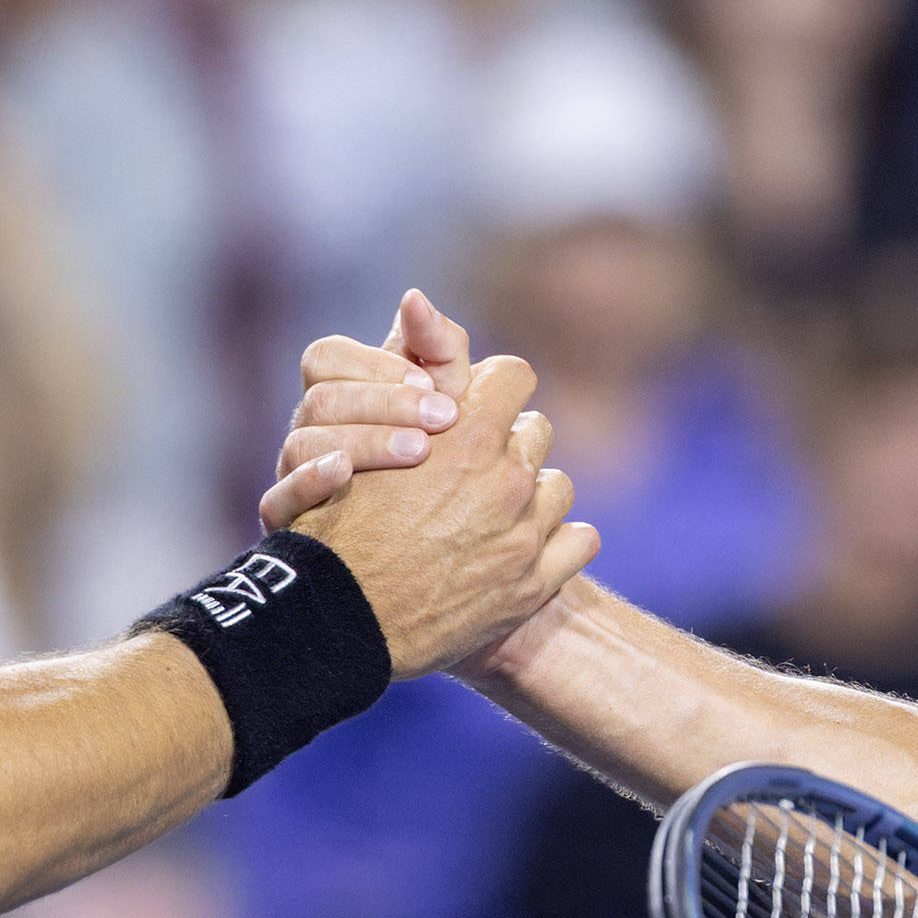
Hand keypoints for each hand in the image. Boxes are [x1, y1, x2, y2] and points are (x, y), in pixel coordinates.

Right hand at [259, 288, 476, 532]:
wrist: (423, 554)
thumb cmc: (437, 462)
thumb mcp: (446, 400)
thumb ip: (439, 348)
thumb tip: (414, 297)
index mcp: (336, 393)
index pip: (326, 357)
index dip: (376, 365)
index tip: (431, 384)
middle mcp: (308, 431)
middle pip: (319, 399)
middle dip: (384, 403)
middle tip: (446, 418)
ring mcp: (292, 476)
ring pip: (300, 444)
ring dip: (364, 440)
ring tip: (421, 452)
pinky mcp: (289, 525)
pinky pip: (275, 500)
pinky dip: (309, 481)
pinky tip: (345, 473)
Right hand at [288, 333, 595, 676]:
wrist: (338, 622)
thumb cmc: (337, 521)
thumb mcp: (355, 432)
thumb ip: (404, 361)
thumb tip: (419, 295)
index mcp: (466, 434)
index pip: (514, 376)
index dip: (489, 392)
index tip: (469, 412)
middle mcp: (505, 479)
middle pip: (536, 432)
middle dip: (507, 445)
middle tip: (470, 472)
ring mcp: (524, 534)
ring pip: (559, 486)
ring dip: (533, 495)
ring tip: (491, 515)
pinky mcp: (536, 584)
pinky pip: (580, 539)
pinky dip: (561, 543)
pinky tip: (524, 550)